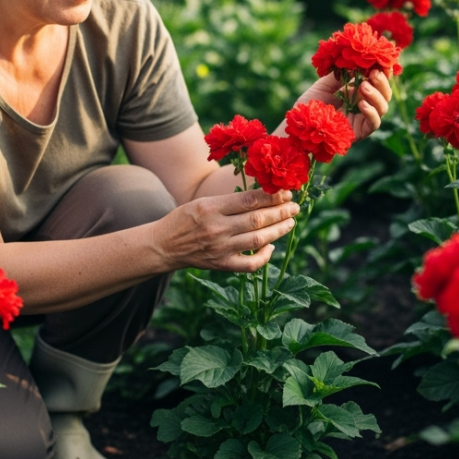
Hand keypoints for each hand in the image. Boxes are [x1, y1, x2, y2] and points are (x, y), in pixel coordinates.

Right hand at [150, 189, 299, 272]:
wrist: (164, 245)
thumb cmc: (185, 219)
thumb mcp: (203, 201)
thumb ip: (230, 201)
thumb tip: (263, 196)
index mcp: (211, 208)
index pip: (249, 200)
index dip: (272, 196)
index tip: (286, 193)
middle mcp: (217, 228)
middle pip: (258, 219)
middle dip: (281, 212)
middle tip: (294, 207)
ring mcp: (220, 249)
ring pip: (258, 239)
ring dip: (279, 230)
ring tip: (290, 222)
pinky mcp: (222, 265)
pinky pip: (250, 264)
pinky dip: (265, 256)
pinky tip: (271, 246)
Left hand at [293, 70, 392, 141]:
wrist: (299, 123)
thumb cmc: (311, 103)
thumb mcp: (326, 83)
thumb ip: (342, 74)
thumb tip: (358, 62)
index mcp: (358, 92)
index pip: (377, 82)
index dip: (383, 72)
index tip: (379, 62)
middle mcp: (364, 105)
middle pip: (385, 94)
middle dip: (382, 82)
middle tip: (374, 72)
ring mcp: (362, 119)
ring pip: (383, 108)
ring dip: (376, 95)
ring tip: (363, 86)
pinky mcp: (360, 132)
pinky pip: (374, 123)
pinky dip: (371, 112)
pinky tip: (361, 104)